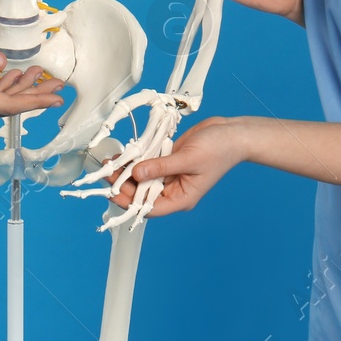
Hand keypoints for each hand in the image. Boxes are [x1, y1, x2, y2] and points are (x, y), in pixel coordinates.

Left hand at [107, 116, 243, 216]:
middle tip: (107, 172)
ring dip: (128, 171)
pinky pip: (149, 163)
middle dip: (124, 184)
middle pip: (143, 193)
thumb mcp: (189, 158)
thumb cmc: (219, 149)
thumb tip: (137, 173)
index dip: (129, 202)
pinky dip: (137, 159)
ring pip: (144, 177)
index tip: (111, 192)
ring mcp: (171, 174)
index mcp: (182, 198)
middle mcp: (174, 189)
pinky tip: (125, 153)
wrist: (233, 133)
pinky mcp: (169, 160)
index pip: (150, 207)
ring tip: (111, 162)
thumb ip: (161, 167)